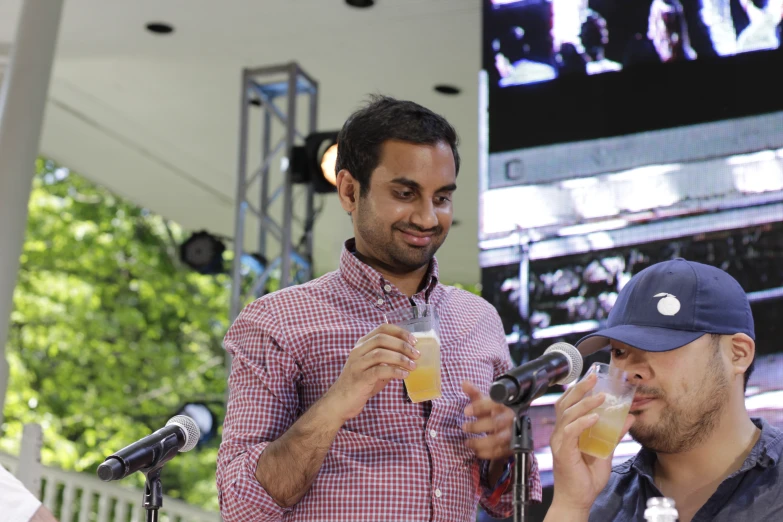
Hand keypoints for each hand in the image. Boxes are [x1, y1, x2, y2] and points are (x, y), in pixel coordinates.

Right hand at [325, 324, 419, 422]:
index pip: (382, 329)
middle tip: (416, 354)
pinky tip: (404, 375)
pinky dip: (394, 371)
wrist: (340, 402)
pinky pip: (379, 371)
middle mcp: (358, 351)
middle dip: (402, 345)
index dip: (400, 332)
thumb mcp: (374, 367)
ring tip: (413, 366)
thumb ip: (388, 360)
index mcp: (362, 344)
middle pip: (382, 339)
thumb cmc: (360, 384)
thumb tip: (410, 356)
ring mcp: (357, 364)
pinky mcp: (359, 378)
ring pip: (380, 353)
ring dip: (400, 358)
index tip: (414, 340)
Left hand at [461, 381, 514, 459]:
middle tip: (464, 427)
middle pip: (495, 423)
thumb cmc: (495, 411)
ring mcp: (512, 433)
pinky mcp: (512, 446)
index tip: (465, 411)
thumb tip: (463, 383)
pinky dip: (486, 453)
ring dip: (480, 443)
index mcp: (503, 404)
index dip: (478, 407)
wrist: (513, 423)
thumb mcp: (485, 401)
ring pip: (497, 440)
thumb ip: (474, 393)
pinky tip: (476, 451)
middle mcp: (510, 418)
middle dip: (477, 426)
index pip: (492, 404)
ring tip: (467, 442)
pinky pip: (499, 452)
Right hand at [548, 373, 633, 512]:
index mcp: (568, 431)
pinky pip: (570, 432)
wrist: (578, 500)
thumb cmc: (587, 478)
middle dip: (580, 388)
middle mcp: (561, 433)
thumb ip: (615, 434)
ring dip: (584, 403)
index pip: (569, 404)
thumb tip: (630, 417)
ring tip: (600, 396)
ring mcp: (560, 441)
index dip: (579, 389)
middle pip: (565, 403)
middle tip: (594, 377)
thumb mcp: (605, 451)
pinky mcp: (563, 451)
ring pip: (567, 414)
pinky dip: (582, 422)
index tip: (592, 376)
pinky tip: (595, 418)